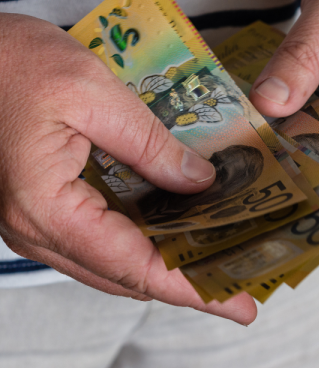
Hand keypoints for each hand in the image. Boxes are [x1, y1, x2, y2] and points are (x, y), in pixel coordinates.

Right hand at [0, 14, 256, 324]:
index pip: (135, 266)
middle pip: (127, 275)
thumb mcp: (91, 90)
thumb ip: (149, 143)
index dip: (193, 289)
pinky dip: (144, 239)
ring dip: (168, 263)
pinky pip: (99, 237)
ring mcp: (35, 222)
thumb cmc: (11, 62)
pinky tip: (181, 226)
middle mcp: (37, 229)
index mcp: (47, 207)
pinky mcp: (41, 205)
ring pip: (113, 261)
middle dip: (190, 283)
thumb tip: (200, 183)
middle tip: (246, 282)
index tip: (241, 306)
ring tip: (222, 260)